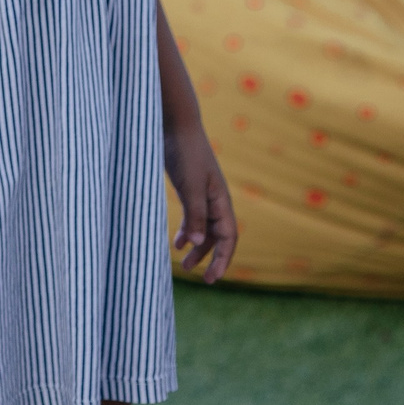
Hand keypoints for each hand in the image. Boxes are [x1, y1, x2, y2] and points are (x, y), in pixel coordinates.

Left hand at [165, 120, 237, 281]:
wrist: (175, 125)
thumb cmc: (185, 153)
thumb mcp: (190, 185)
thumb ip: (195, 213)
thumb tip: (198, 243)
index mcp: (221, 200)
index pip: (228, 237)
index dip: (222, 259)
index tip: (211, 279)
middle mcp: (215, 200)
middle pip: (217, 236)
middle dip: (209, 257)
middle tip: (197, 276)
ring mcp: (202, 194)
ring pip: (204, 228)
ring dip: (196, 246)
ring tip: (183, 264)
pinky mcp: (188, 188)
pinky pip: (193, 216)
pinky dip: (186, 230)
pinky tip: (176, 242)